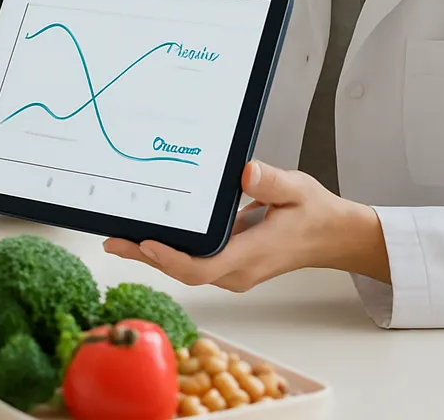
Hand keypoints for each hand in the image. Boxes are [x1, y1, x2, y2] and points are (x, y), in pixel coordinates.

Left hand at [103, 160, 389, 291]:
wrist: (332, 237)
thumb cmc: (315, 213)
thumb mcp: (298, 190)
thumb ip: (273, 182)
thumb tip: (248, 173)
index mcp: (252, 255)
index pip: (202, 267)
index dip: (171, 259)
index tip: (145, 243)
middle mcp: (237, 270)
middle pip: (183, 271)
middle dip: (145, 256)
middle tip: (111, 239)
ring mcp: (232, 271)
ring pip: (185, 268)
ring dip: (151, 255)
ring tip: (117, 237)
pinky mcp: (230, 265)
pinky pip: (192, 262)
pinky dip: (167, 250)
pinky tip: (147, 235)